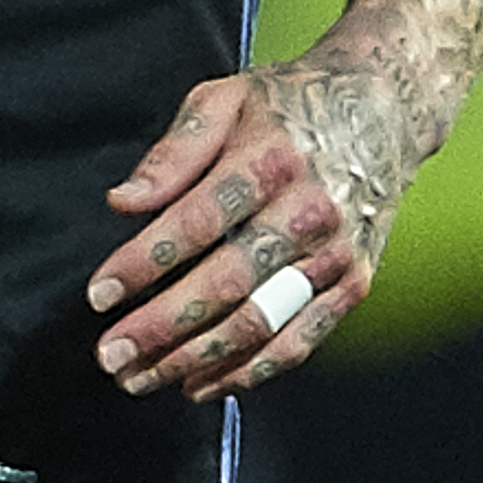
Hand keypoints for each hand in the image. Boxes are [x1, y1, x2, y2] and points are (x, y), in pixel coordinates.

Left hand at [85, 61, 390, 399]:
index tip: (98, 296)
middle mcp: (308, 212)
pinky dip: (252, 371)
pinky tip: (204, 384)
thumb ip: (173, 151)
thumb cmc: (288, 103)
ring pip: (262, 322)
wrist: (384, 109)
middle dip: (162, 328)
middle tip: (110, 356)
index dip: (144, 265)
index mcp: (269, 161)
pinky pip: (301, 340)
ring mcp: (336, 255)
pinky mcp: (354, 284)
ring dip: (198, 359)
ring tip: (144, 379)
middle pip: (227, 283)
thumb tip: (123, 202)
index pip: (195, 222)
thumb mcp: (224, 98)